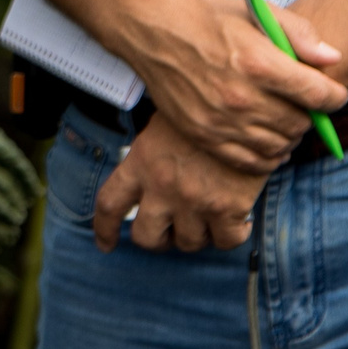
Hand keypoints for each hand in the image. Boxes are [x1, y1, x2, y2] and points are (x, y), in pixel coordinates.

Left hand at [93, 116, 270, 252]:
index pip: (109, 204)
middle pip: (146, 236)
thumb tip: (147, 175)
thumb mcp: (162, 125)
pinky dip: (232, 234)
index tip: (106, 244)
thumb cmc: (203, 108)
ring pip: (188, 243)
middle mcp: (162, 185)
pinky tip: (238, 219)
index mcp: (141, 161)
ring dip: (198, 234)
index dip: (104, 229)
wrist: (243, 104)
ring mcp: (193, 200)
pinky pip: (225, 241)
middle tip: (172, 232)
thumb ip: (150, 155)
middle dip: (158, 240)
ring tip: (209, 216)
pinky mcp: (227, 208)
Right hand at [124, 0, 347, 168]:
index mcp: (259, 63)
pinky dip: (268, 157)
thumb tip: (332, 59)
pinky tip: (270, 143)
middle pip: (300, 123)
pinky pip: (250, 162)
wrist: (154, 31)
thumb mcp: (257, 12)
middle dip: (311, 115)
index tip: (333, 93)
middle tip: (306, 104)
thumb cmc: (207, 19)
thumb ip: (299, 34)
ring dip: (291, 136)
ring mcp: (222, 122)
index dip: (334, 95)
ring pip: (279, 146)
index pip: (317, 94)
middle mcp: (242, 98)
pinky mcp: (205, 136)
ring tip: (287, 121)